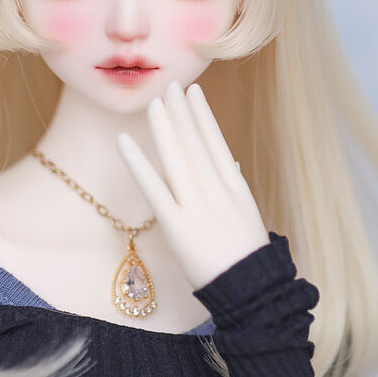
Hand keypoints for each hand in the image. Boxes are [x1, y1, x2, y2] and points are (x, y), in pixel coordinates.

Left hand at [116, 79, 271, 290]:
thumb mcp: (249, 217)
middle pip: (196, 144)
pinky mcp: (178, 225)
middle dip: (182, 113)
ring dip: (164, 127)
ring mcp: (198, 207)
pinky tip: (124, 143)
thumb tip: (231, 162)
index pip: (216, 144)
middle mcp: (218, 191)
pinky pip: (154, 189)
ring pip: (178, 158)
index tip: (194, 94)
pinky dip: (138, 164)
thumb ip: (235, 187)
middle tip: (171, 85)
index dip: (203, 117)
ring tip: (154, 102)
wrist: (253, 291)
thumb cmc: (248, 259)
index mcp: (236, 188)